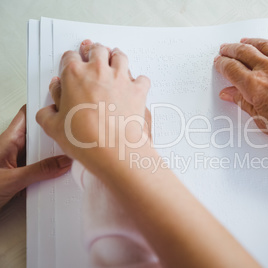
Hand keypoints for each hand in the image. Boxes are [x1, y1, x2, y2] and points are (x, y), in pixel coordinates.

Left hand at [0, 105, 71, 209]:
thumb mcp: (10, 181)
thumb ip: (38, 171)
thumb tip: (62, 162)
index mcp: (7, 140)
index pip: (27, 114)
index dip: (42, 105)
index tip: (61, 103)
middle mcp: (13, 148)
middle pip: (40, 132)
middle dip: (56, 131)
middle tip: (74, 131)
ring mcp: (18, 160)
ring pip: (42, 149)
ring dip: (55, 152)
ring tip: (71, 153)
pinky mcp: (21, 173)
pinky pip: (41, 165)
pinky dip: (52, 167)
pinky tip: (60, 172)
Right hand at [36, 40, 151, 165]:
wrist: (113, 149)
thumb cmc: (85, 138)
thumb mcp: (54, 128)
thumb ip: (47, 114)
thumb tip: (48, 110)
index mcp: (74, 75)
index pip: (70, 57)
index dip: (70, 60)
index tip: (71, 65)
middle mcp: (98, 71)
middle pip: (97, 50)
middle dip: (94, 52)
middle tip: (93, 56)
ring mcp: (120, 79)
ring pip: (120, 56)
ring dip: (116, 57)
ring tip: (114, 61)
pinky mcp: (137, 90)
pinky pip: (142, 78)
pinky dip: (139, 81)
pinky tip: (135, 86)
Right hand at [214, 38, 267, 149]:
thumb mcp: (263, 121)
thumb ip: (244, 103)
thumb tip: (229, 94)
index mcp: (255, 86)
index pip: (231, 69)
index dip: (222, 64)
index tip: (219, 63)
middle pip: (244, 52)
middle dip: (231, 50)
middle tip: (225, 49)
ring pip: (263, 45)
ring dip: (250, 43)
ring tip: (243, 42)